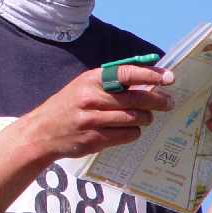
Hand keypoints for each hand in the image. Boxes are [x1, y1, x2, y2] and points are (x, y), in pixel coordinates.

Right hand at [16, 64, 175, 160]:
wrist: (42, 132)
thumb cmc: (67, 106)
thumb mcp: (83, 86)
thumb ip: (110, 82)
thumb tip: (146, 81)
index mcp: (90, 80)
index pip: (127, 73)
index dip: (151, 75)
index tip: (169, 78)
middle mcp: (91, 98)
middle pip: (136, 98)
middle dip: (158, 101)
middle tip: (168, 103)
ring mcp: (92, 120)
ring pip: (135, 118)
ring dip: (146, 118)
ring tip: (146, 117)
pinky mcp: (95, 139)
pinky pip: (127, 135)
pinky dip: (134, 132)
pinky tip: (130, 129)